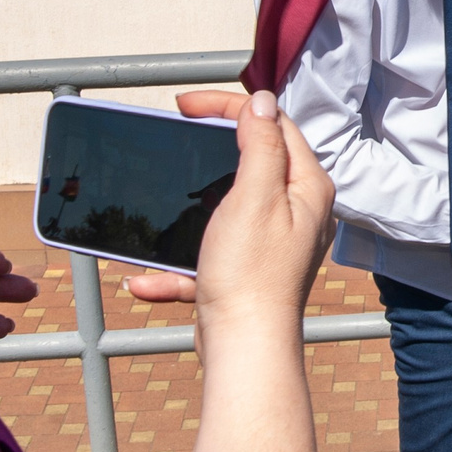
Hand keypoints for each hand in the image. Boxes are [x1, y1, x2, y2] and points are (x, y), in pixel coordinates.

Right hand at [125, 90, 334, 332]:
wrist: (244, 348)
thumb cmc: (251, 275)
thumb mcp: (255, 196)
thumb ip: (261, 145)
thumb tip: (262, 102)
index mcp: (307, 188)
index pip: (273, 124)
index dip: (230, 105)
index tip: (186, 106)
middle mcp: (297, 212)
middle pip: (252, 160)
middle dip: (209, 148)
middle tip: (177, 134)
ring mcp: (272, 243)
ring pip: (224, 207)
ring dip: (187, 209)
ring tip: (163, 203)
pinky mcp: (247, 271)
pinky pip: (207, 256)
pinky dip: (175, 267)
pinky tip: (145, 282)